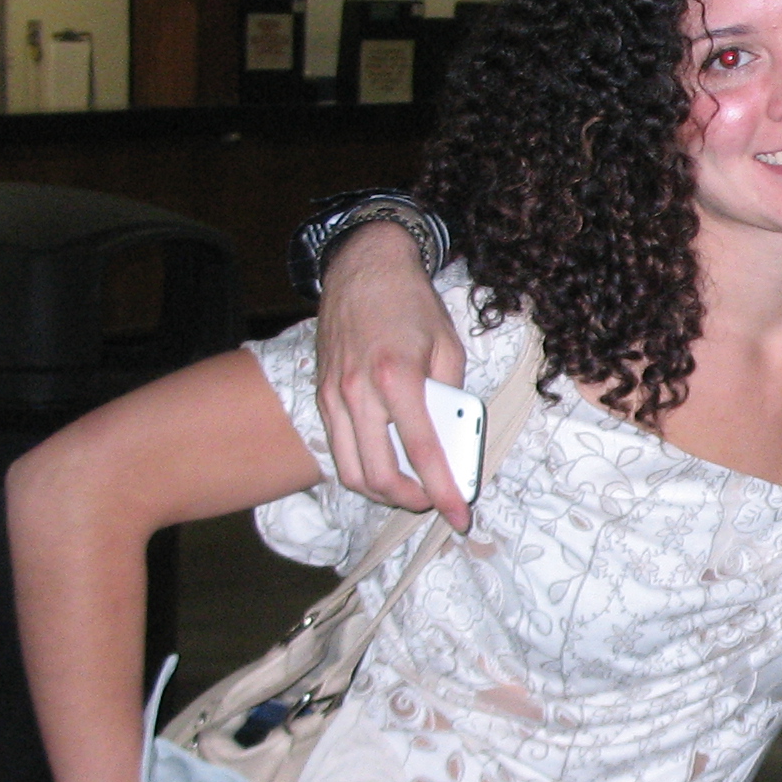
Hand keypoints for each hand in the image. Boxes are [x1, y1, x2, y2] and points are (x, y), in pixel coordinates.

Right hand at [316, 222, 469, 527]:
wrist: (363, 267)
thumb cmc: (411, 303)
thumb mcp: (448, 345)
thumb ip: (449, 394)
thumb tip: (450, 435)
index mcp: (397, 377)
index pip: (423, 451)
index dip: (444, 490)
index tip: (459, 514)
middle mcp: (358, 391)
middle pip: (378, 474)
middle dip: (409, 500)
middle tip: (433, 502)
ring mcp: (334, 395)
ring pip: (350, 470)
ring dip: (381, 492)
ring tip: (408, 490)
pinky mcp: (321, 395)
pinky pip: (337, 447)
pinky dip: (360, 467)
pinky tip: (383, 463)